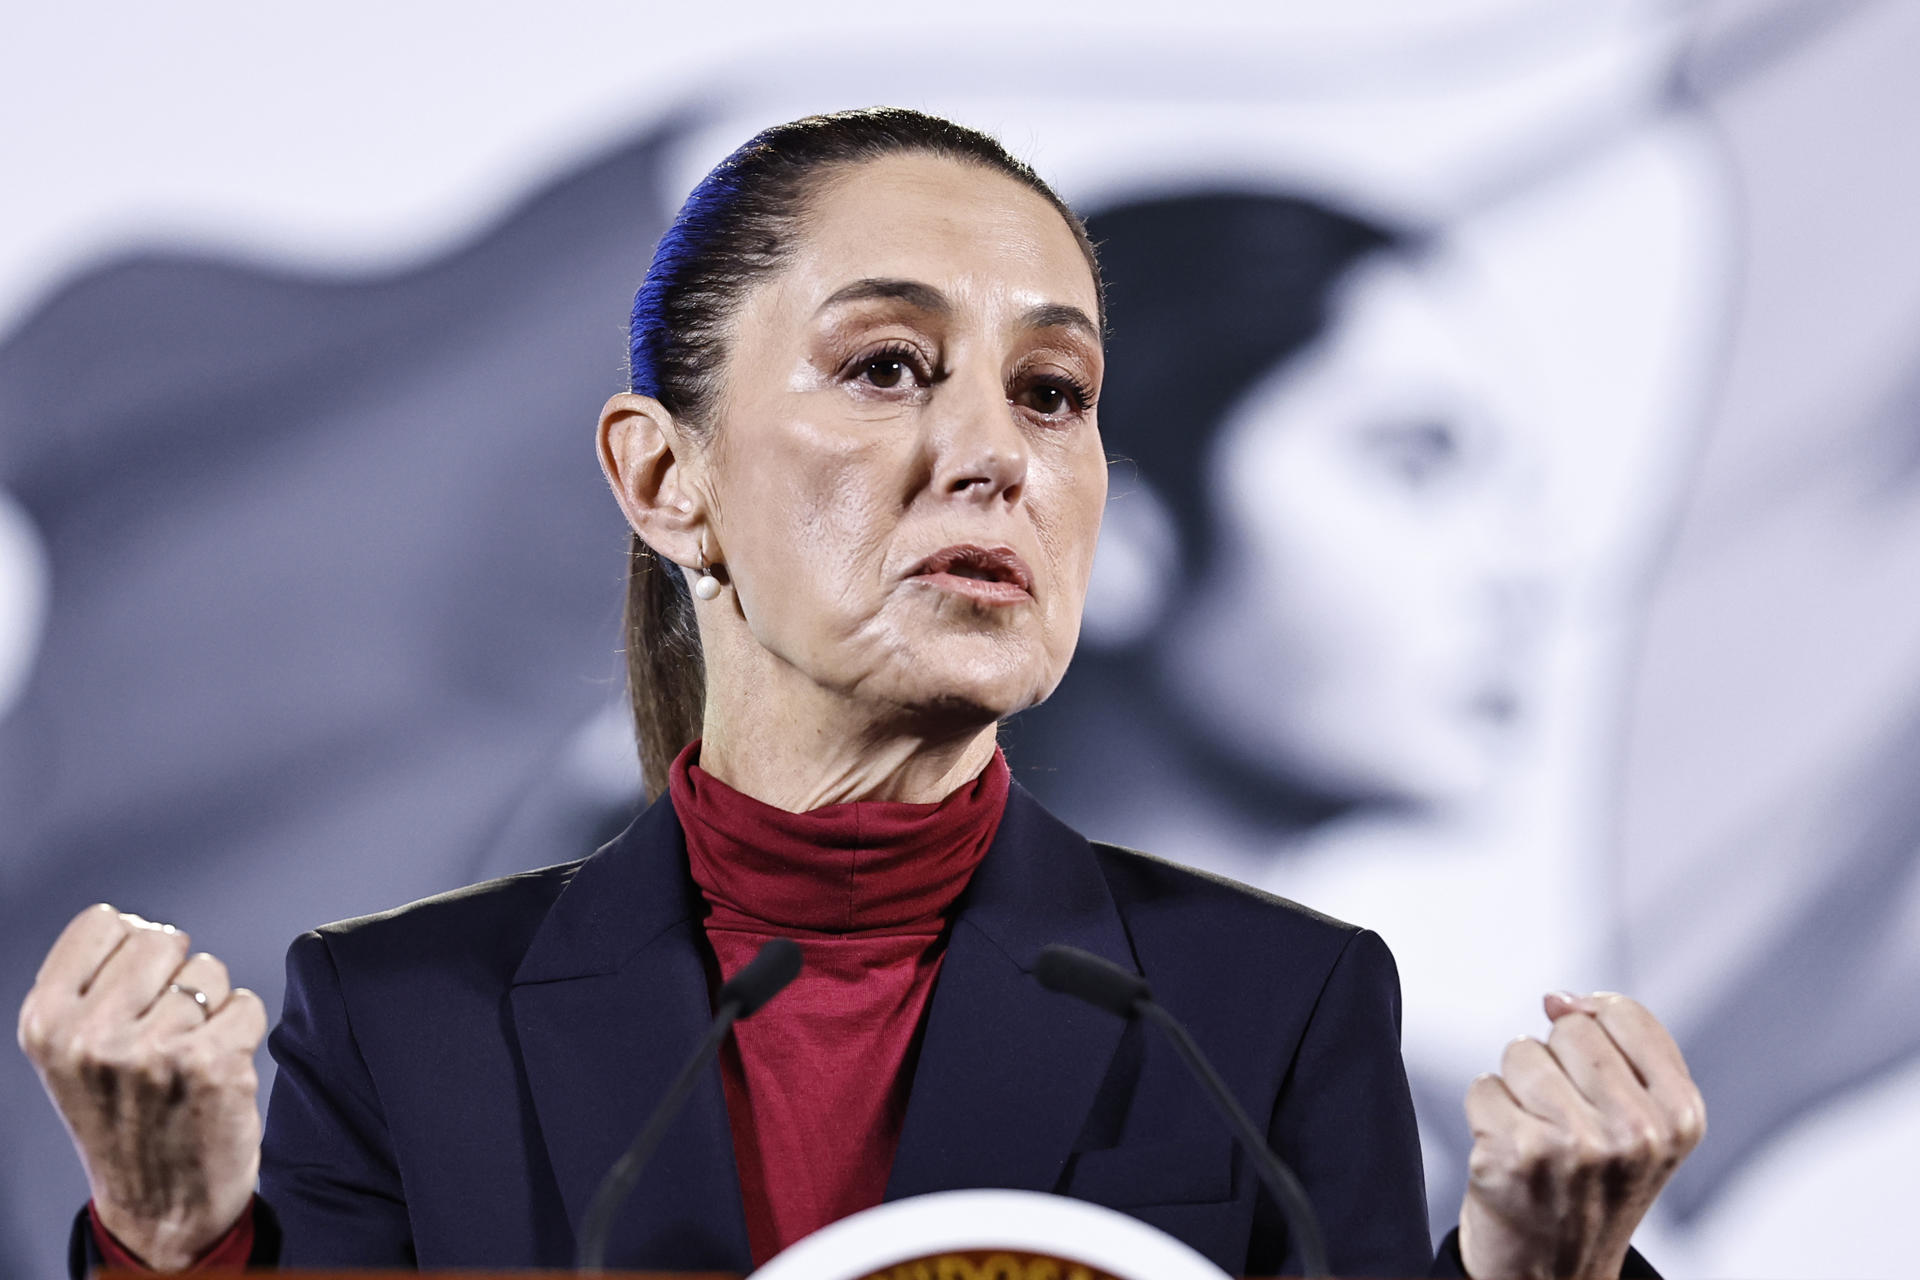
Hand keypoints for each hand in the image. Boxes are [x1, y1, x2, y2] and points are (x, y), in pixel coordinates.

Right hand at [17, 904, 265, 1270]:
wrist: (162, 1207)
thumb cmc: (122, 1118)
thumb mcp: (72, 1053)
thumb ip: (92, 986)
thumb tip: (140, 924)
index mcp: (46, 1023)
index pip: (104, 922)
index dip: (130, 950)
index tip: (131, 994)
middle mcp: (92, 1035)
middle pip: (162, 938)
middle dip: (173, 976)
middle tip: (163, 1032)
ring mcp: (153, 1051)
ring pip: (209, 972)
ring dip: (208, 1009)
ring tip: (185, 1059)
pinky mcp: (213, 1065)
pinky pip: (246, 1003)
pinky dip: (242, 1031)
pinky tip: (216, 1070)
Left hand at [1457, 992, 1704, 1279]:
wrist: (1556, 1274)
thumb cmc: (1594, 1187)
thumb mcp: (1643, 1123)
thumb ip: (1617, 1047)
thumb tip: (1558, 999)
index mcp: (1680, 1116)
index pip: (1620, 1013)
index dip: (1592, 1030)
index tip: (1590, 1075)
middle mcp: (1636, 1132)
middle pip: (1568, 1030)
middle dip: (1554, 1065)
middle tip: (1563, 1121)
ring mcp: (1575, 1144)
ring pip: (1521, 1052)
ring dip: (1518, 1089)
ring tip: (1538, 1138)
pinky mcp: (1517, 1153)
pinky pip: (1483, 1086)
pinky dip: (1486, 1114)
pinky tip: (1509, 1153)